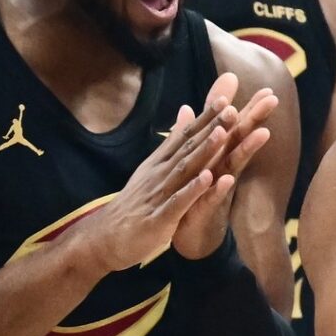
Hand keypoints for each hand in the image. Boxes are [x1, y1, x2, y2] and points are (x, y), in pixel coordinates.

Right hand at [72, 83, 242, 274]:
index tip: (225, 99)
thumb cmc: (135, 204)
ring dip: (203, 152)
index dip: (205, 118)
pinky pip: (179, 202)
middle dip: (210, 128)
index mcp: (160, 163)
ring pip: (184, 170)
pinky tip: (207, 179)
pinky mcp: (160, 218)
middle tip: (230, 109)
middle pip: (188, 148)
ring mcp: (159, 195)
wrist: (105, 236)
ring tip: (221, 135)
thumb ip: (172, 141)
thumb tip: (186, 110)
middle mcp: (160, 174)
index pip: (185, 136)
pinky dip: (192, 190)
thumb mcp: (153, 168)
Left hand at [172, 79, 277, 259]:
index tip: (270, 90)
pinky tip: (226, 178)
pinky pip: (213, 198)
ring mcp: (216, 188)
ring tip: (262, 133)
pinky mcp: (204, 209)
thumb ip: (209, 126)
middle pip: (240, 141)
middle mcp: (222, 169)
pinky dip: (219, 188)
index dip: (251, 109)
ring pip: (232, 166)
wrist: (186, 232)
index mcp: (218, 155)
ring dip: (247, 150)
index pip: (236, 128)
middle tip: (274, 101)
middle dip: (256, 120)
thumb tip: (217, 101)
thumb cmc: (197, 190)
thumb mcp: (203, 156)